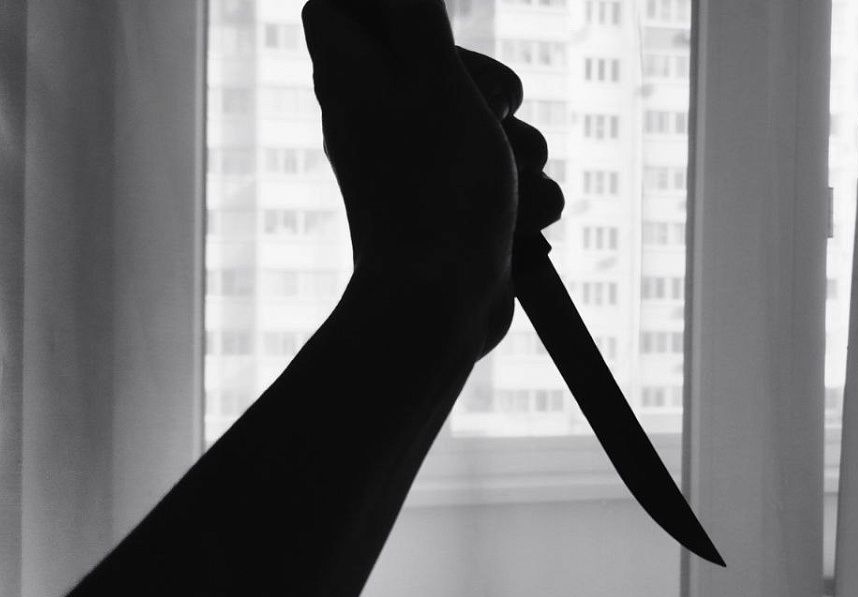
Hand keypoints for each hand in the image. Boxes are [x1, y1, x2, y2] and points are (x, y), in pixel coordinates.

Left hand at [302, 0, 562, 355]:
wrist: (441, 305)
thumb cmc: (437, 192)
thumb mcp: (437, 83)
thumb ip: (415, 19)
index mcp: (355, 79)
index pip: (334, 7)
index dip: (379, 5)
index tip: (427, 21)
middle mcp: (380, 120)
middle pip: (441, 63)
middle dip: (492, 86)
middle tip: (494, 111)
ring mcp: (420, 168)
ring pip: (489, 126)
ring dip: (522, 152)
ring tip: (509, 180)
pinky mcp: (456, 209)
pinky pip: (503, 179)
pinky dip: (522, 196)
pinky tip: (520, 221)